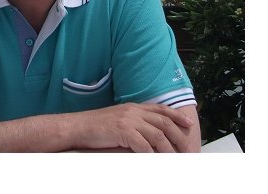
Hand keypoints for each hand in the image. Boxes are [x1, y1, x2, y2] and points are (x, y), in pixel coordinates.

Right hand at [71, 103, 196, 152]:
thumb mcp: (119, 119)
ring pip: (157, 135)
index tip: (189, 124)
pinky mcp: (123, 130)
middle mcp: (133, 111)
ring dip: (169, 150)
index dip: (177, 116)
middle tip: (188, 150)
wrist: (79, 126)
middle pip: (163, 122)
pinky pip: (143, 145)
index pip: (160, 109)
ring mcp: (128, 120)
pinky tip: (156, 161)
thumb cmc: (96, 126)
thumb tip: (151, 138)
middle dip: (178, 137)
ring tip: (176, 160)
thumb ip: (134, 123)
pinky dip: (152, 154)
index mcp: (133, 107)